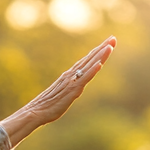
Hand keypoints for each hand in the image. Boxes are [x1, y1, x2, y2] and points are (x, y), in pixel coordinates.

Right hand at [0, 37, 115, 145]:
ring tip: (110, 47)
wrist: (36, 112)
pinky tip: (99, 65)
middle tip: (113, 38)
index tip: (108, 42)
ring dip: (99, 56)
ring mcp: (71, 81)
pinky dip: (91, 71)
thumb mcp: (62, 93)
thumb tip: (76, 85)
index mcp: (70, 75)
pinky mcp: (72, 90)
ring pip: (88, 66)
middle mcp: (71, 75)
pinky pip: (83, 79)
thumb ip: (70, 87)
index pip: (86, 60)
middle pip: (89, 59)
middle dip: (102, 48)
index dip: (98, 51)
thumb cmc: (47, 105)